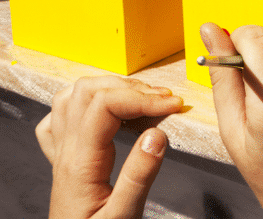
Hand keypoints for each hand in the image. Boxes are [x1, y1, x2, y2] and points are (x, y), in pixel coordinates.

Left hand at [36, 76, 183, 218]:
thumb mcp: (123, 216)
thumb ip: (139, 177)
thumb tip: (157, 134)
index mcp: (80, 164)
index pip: (105, 106)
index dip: (142, 97)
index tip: (172, 104)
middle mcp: (66, 153)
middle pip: (86, 92)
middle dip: (130, 87)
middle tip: (161, 100)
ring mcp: (61, 154)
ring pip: (71, 97)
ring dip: (108, 88)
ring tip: (140, 98)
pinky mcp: (64, 159)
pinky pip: (60, 118)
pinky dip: (83, 104)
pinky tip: (104, 112)